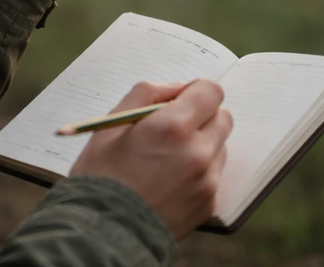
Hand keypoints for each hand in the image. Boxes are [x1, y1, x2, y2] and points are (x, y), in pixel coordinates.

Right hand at [69, 80, 233, 239]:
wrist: (104, 234)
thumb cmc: (101, 176)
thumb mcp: (112, 124)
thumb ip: (146, 94)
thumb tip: (176, 89)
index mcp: (172, 127)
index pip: (211, 91)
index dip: (196, 92)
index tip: (181, 101)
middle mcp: (197, 152)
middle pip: (222, 117)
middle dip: (202, 116)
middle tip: (173, 129)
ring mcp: (207, 180)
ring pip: (220, 146)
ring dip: (202, 144)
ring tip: (168, 159)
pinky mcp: (209, 203)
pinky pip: (214, 174)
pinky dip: (199, 171)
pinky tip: (171, 181)